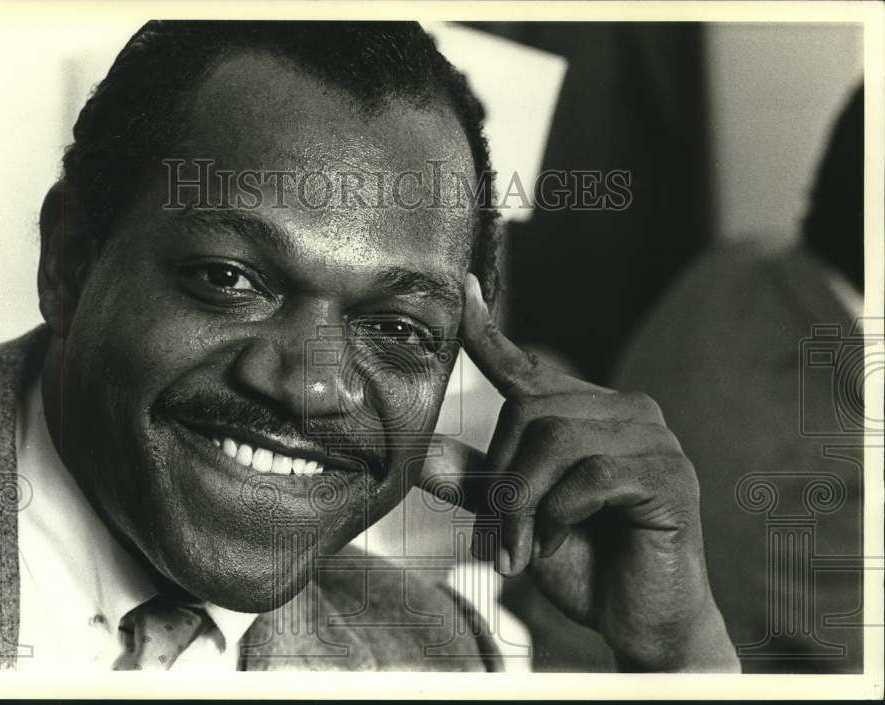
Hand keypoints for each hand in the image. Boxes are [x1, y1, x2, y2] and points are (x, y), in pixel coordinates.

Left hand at [418, 274, 738, 671]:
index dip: (488, 332)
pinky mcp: (669, 474)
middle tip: (501, 538)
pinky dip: (560, 515)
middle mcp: (624, 410)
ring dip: (524, 505)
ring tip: (524, 550)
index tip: (463, 290)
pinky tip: (559, 544)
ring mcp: (653, 438)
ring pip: (554, 441)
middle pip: (528, 410)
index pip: (527, 368)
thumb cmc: (581, 561)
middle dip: (501, 480)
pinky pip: (591, 474)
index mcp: (586, 412)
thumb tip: (418, 454)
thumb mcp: (516, 517)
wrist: (639, 620)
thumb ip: (475, 482)